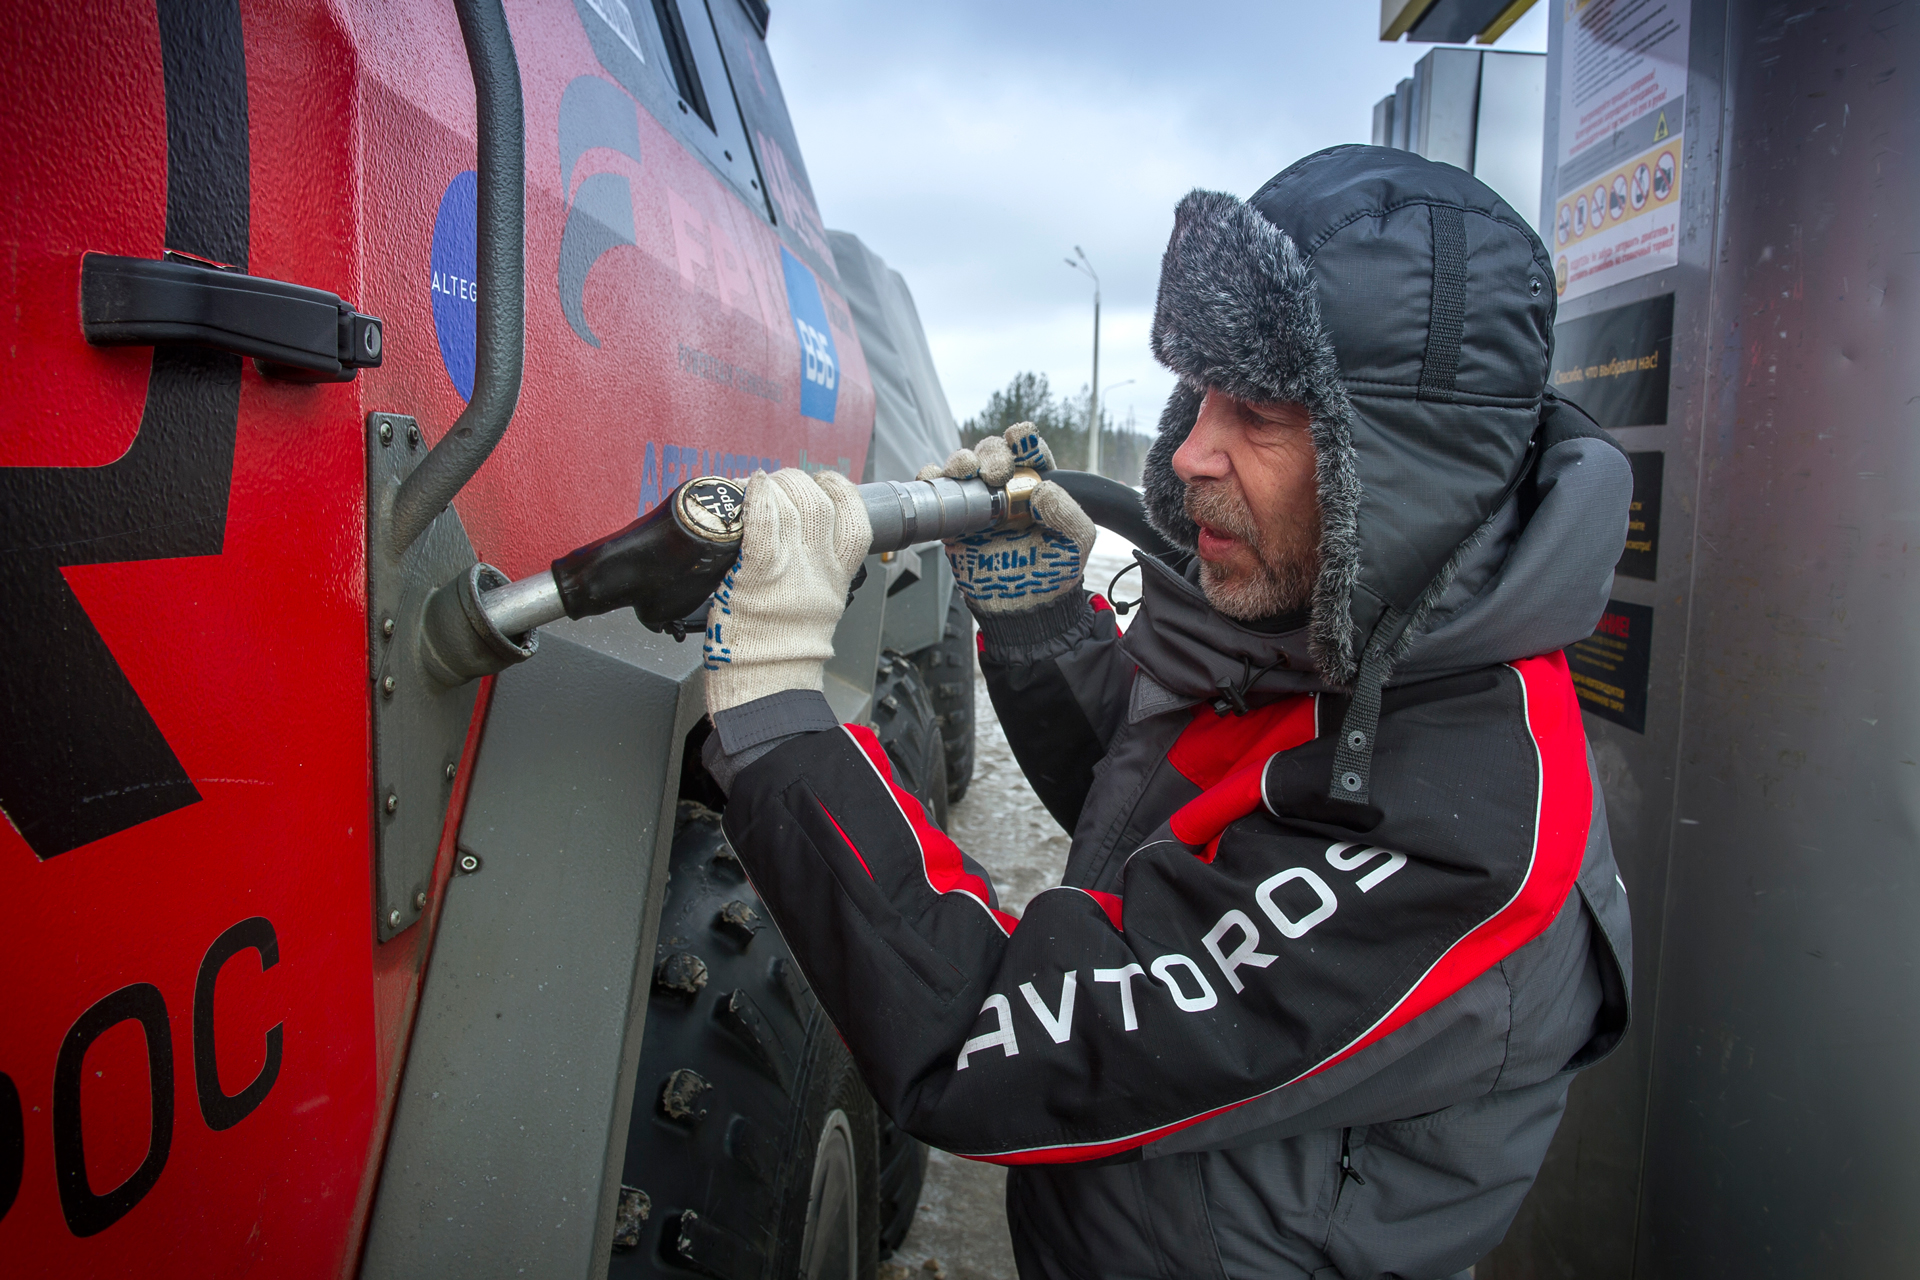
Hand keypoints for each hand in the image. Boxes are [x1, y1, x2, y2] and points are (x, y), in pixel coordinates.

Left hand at [704, 468, 870, 714]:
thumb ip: (816, 576)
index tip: (823, 484)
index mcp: (837, 575)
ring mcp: (791, 567)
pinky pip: (764, 521)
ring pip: (795, 502)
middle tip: (778, 486)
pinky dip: (757, 498)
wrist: (769, 685)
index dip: (840, 490)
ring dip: (776, 485)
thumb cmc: (785, 654)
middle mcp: (819, 566)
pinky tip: (748, 487)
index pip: (856, 518)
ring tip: (759, 487)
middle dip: (799, 482)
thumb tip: (796, 550)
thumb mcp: (820, 609)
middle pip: (821, 501)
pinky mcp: (758, 572)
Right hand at [918, 423, 1095, 615]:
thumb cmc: (1055, 572)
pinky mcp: (955, 521)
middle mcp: (1007, 489)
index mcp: (1038, 486)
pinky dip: (933, 479)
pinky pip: (939, 494)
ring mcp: (979, 503)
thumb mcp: (1077, 542)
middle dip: (992, 453)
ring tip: (965, 471)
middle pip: (993, 452)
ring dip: (962, 460)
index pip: (1030, 451)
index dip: (1024, 440)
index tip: (1020, 439)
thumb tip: (1044, 490)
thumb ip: (1068, 513)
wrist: (1025, 609)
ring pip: (964, 466)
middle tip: (996, 472)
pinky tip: (936, 478)